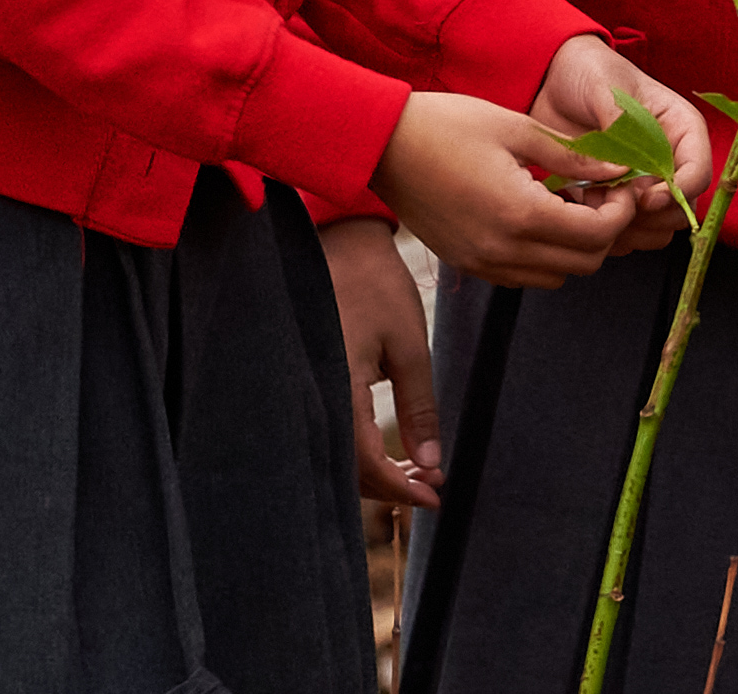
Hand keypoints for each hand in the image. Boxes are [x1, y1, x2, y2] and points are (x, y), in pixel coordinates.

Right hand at [319, 218, 442, 511]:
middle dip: (388, 485)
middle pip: (343, 468)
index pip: (362, 462)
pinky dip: (356, 448)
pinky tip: (388, 448)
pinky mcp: (304, 379)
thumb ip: (418, 406)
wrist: (336, 240)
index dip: (399, 488)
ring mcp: (303, 387)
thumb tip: (431, 461)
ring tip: (417, 470)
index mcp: (337, 386)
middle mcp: (311, 394)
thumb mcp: (409, 343)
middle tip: (430, 487)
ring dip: (373, 470)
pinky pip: (327, 429)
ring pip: (333, 453)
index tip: (434, 496)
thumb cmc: (376, 286)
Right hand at [373, 89, 642, 286]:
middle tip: (601, 193)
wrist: (382, 145)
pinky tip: (538, 215)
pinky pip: (522, 276)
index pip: (597, 236)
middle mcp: (502, 250)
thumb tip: (621, 169)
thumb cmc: (448, 125)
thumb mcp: (519, 129)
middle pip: (584, 264)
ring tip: (569, 204)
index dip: (622, 213)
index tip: (622, 185)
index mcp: (520, 214)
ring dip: (574, 246)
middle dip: (605, 231)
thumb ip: (574, 156)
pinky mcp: (466, 263)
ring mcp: (481, 262)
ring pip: (555, 277)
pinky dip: (543, 255)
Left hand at [529, 34, 715, 247]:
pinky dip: (604, 233)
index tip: (644, 198)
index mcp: (680, 130)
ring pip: (655, 230)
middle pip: (680, 210)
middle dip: (650, 217)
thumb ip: (618, 121)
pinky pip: (623, 234)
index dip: (677, 192)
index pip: (698, 172)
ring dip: (627, 230)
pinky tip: (580, 211)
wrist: (552, 82)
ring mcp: (642, 184)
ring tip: (594, 208)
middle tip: (615, 206)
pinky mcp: (615, 200)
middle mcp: (668, 162)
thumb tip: (624, 167)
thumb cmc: (589, 73)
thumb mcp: (605, 86)